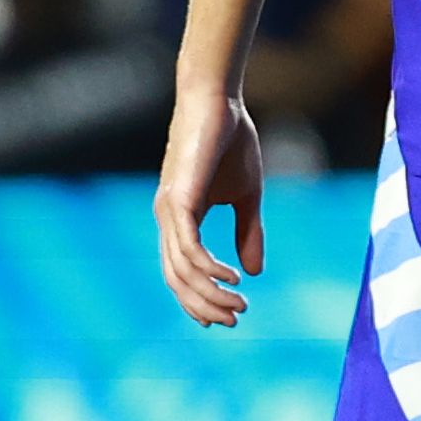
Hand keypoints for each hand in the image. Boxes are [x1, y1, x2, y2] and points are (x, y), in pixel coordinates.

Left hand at [151, 82, 266, 327]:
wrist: (220, 101)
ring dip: (211, 293)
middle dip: (205, 305)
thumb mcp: (247, 196)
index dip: (199, 299)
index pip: (181, 272)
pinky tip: (231, 278)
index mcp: (180, 219)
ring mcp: (169, 209)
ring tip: (239, 304)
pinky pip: (187, 246)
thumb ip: (248, 232)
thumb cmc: (231, 141)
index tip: (224, 319)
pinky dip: (208, 268)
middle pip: (177, 279)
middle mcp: (168, 219)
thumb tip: (253, 273)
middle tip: (236, 318)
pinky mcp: (178, 198)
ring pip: (181, 269)